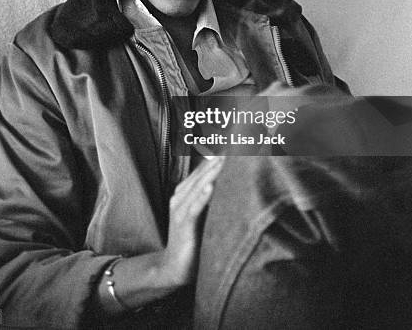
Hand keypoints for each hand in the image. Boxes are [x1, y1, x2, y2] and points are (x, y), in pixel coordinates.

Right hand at [159, 157, 224, 286]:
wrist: (173, 268)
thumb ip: (214, 199)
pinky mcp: (182, 225)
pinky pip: (193, 208)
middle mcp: (181, 196)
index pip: (205, 169)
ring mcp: (180, 209)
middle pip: (203, 173)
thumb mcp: (204, 216)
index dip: (220, 156)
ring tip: (226, 158)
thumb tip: (237, 183)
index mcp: (186, 192)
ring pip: (199, 186)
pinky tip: (211, 187)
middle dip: (219, 159)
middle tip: (237, 145)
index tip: (238, 144)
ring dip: (213, 172)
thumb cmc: (193, 241)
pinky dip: (202, 196)